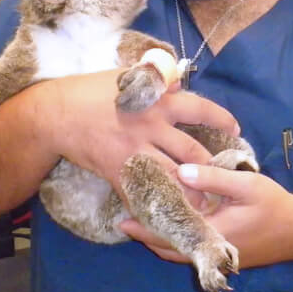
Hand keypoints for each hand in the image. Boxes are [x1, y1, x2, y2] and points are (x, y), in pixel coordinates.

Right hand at [50, 69, 239, 201]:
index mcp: (159, 102)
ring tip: (205, 201)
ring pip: (174, 178)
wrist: (57, 114)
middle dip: (212, 167)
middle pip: (193, 153)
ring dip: (192, 192)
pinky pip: (141, 194)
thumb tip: (181, 81)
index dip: (222, 120)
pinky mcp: (119, 172)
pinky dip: (154, 206)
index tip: (235, 129)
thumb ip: (156, 80)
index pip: (201, 110)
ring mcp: (136, 152)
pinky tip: (165, 215)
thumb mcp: (128, 76)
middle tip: (225, 177)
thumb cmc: (92, 91)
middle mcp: (153, 128)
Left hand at [120, 163, 292, 268]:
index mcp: (212, 233)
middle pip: (169, 248)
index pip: (170, 235)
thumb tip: (180, 171)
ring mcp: (217, 256)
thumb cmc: (274, 204)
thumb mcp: (246, 184)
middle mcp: (210, 250)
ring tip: (142, 225)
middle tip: (125, 223)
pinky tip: (172, 228)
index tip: (123, 219)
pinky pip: (191, 251)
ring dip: (160, 240)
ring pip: (180, 253)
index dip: (145, 228)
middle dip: (146, 237)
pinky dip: (176, 242)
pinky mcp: (223, 255)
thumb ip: (213, 178)